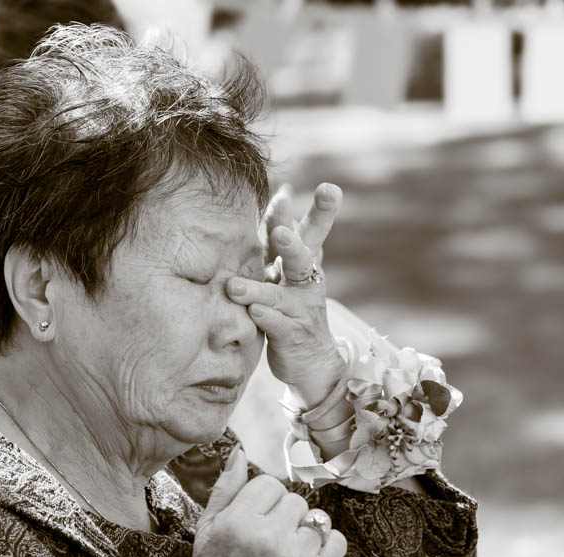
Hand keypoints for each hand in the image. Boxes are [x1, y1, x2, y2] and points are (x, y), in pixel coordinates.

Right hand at [185, 447, 346, 556]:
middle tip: (268, 539)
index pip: (268, 483)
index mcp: (237, 522)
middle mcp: (266, 537)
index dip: (262, 500)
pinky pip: (335, 539)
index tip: (255, 519)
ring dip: (303, 531)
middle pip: (294, 499)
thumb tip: (240, 452)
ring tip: (284, 551)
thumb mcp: (206, 529)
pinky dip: (324, 545)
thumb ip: (224, 489)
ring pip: (314, 518)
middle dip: (283, 515)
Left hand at [226, 183, 345, 400]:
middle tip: (281, 234)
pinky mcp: (291, 336)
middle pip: (304, 260)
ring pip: (279, 296)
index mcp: (305, 264)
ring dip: (258, 289)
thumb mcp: (288, 268)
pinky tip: (253, 312)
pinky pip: (276, 326)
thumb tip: (283, 190)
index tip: (329, 189)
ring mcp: (300, 311)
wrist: (311, 361)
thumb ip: (284, 232)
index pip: (312, 233)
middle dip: (293, 246)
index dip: (322, 212)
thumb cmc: (292, 305)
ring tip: (235, 286)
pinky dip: (264, 318)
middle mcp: (307, 284)